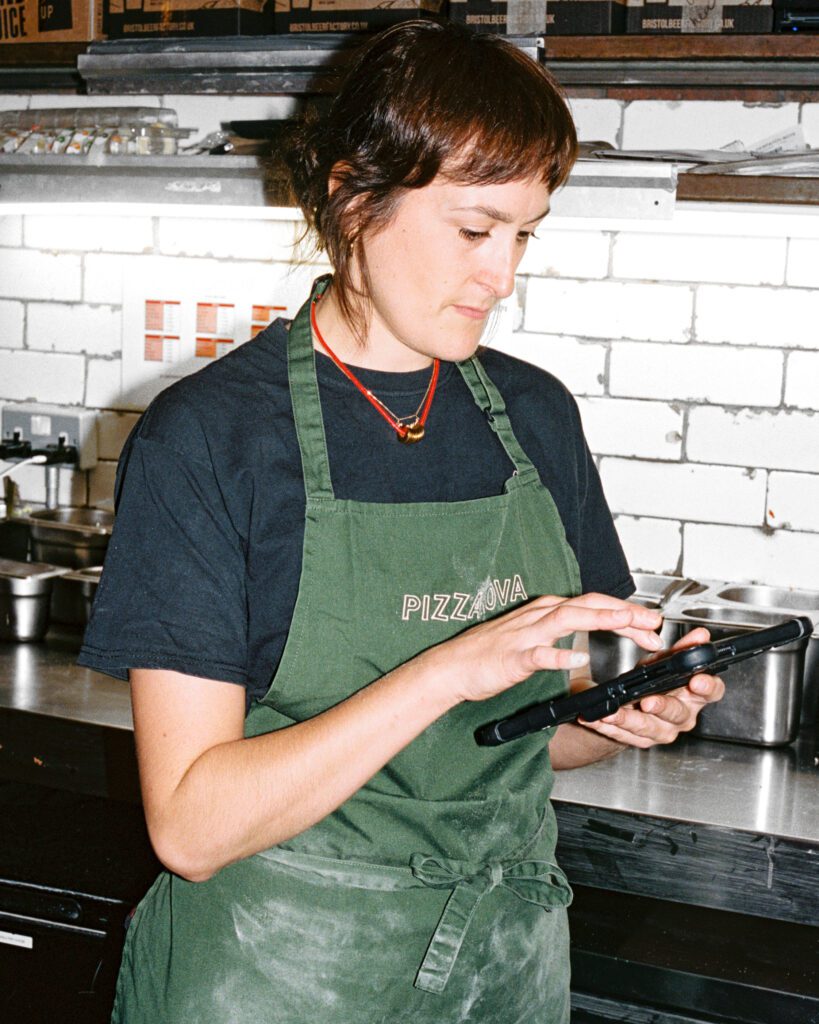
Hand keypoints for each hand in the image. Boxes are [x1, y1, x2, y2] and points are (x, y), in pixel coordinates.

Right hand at [425, 592, 665, 705]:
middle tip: (654, 623)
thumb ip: (560, 632)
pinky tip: (576, 660)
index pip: (593, 605)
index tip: (652, 624)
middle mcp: (538, 616)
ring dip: (600, 619)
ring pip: (567, 619)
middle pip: (588, 606)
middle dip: (624, 612)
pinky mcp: (511, 657)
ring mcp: (525, 635)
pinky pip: (538, 655)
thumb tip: (589, 632)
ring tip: (626, 623)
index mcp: (546, 612)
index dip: (626, 612)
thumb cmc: (490, 654)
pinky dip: (558, 656)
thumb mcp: (532, 636)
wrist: (452, 667)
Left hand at [577, 627, 725, 748]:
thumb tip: (701, 634)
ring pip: (647, 727)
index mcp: (694, 695)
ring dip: (628, 719)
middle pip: (677, 713)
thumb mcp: (667, 662)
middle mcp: (682, 716)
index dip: (707, 687)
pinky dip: (608, 726)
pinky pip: (623, 734)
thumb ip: (682, 649)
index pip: (712, 692)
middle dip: (662, 706)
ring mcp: (662, 730)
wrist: (636, 705)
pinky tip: (596, 718)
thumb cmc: (657, 682)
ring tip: (612, 712)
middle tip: (648, 701)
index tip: (697, 680)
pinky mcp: (640, 740)